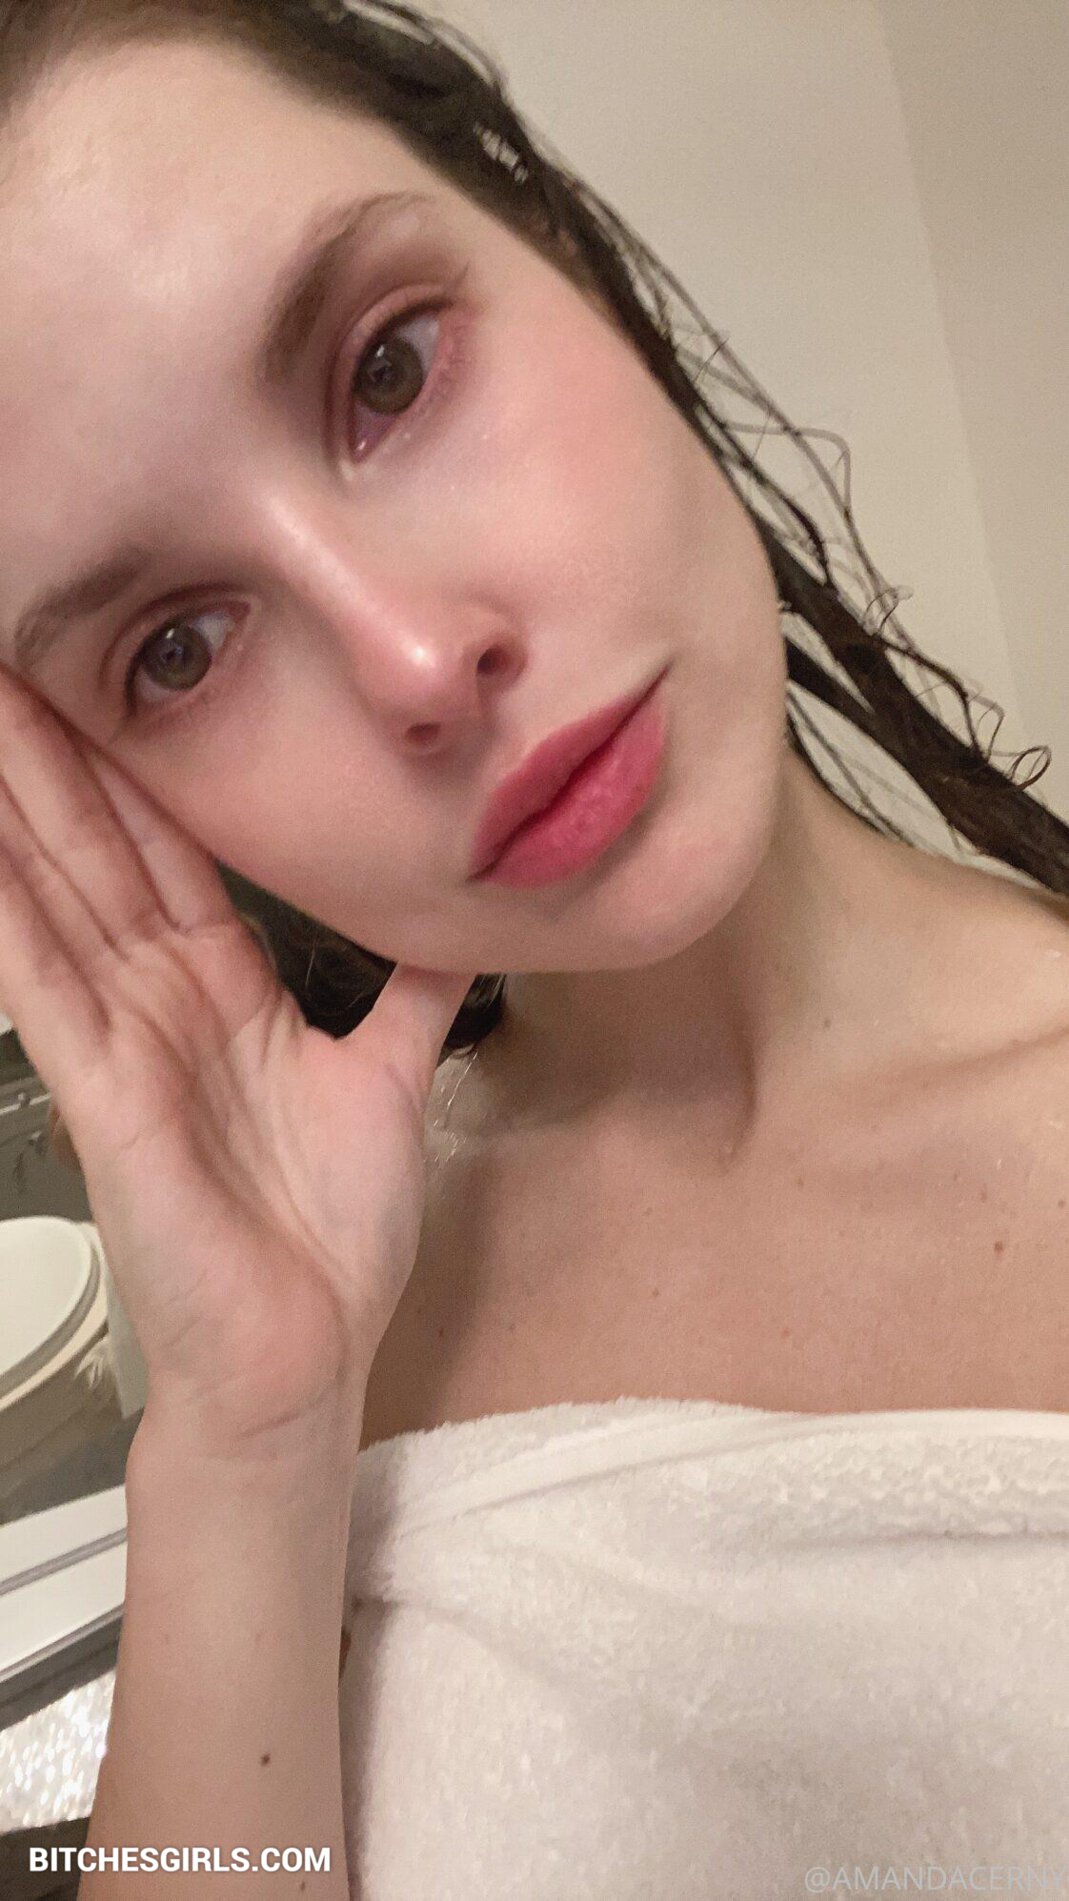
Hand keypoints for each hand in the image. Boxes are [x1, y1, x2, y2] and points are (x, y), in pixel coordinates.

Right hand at [0, 668, 476, 1461]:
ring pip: (54, 891)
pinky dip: (10, 915)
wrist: (308, 1354)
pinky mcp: (105, 1093)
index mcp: (221, 985)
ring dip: (15, 801)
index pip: (165, 845)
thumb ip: (412, 990)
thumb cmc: (329, 1235)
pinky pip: (45, 985)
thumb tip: (460, 917)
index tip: (108, 673)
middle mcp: (159, 998)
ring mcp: (124, 1040)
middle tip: (17, 650)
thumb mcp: (388, 1076)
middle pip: (95, 844)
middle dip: (52, 747)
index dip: (133, 759)